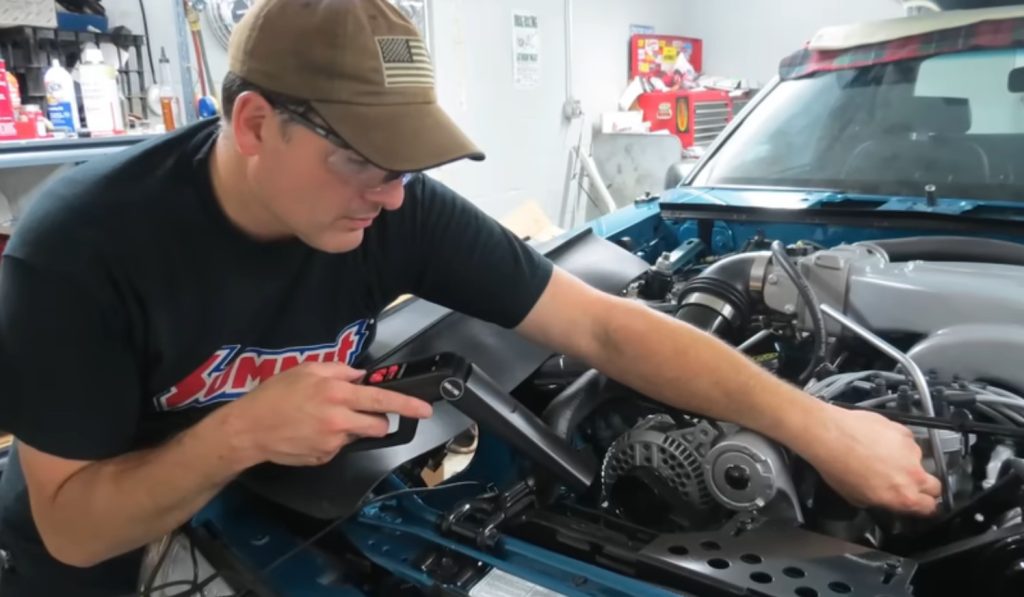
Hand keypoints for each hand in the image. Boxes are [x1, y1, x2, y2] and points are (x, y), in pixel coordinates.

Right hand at [223, 362, 432, 466]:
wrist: (248, 429)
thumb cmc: (274, 396)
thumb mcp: (306, 370)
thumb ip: (338, 371)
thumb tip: (359, 376)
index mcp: (337, 394)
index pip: (382, 400)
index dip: (408, 405)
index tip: (425, 410)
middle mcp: (339, 420)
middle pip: (378, 425)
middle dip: (376, 419)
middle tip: (357, 412)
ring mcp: (332, 442)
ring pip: (358, 436)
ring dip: (352, 428)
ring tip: (324, 420)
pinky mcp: (324, 457)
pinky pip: (339, 447)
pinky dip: (331, 440)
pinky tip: (311, 432)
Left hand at [802, 404, 941, 515]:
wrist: (829, 435)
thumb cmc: (837, 464)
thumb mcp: (855, 497)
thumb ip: (880, 501)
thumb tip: (882, 498)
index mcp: (903, 496)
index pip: (930, 508)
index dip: (925, 507)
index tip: (920, 504)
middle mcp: (912, 474)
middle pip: (935, 486)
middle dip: (924, 487)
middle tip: (904, 482)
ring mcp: (911, 450)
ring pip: (919, 461)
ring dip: (906, 461)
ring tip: (882, 457)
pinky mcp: (904, 431)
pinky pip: (908, 441)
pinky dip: (898, 443)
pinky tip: (879, 442)